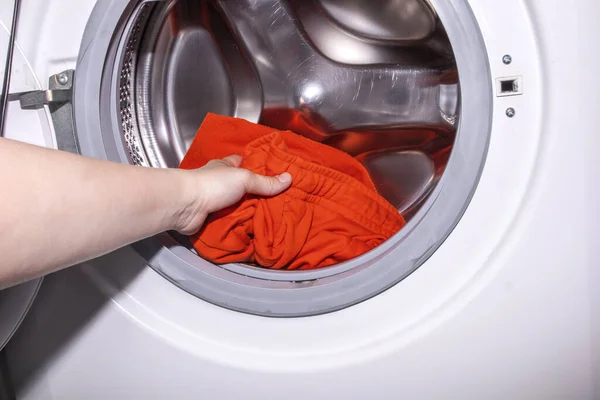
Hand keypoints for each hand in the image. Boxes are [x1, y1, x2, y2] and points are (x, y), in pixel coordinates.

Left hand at [175, 155, 291, 234]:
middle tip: (277, 201)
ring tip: (269, 218)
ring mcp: (214, 200)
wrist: (186, 206)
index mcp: (225, 166)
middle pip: (242, 187)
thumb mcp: (244, 179)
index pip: (242, 162)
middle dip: (256, 193)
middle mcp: (219, 182)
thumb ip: (265, 182)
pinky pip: (230, 221)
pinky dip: (239, 225)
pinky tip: (253, 230)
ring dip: (248, 212)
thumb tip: (289, 178)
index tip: (272, 173)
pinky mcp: (211, 218)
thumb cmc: (212, 185)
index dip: (256, 166)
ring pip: (236, 205)